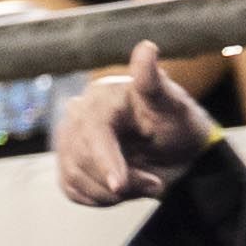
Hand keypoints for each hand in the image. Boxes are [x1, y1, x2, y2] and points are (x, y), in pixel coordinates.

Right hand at [53, 45, 215, 205]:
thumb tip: (147, 48)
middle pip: (81, 159)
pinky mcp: (67, 163)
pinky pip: (72, 190)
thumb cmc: (178, 125)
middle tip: (156, 184)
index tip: (121, 187)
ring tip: (145, 184)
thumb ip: (153, 82)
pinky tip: (123, 190)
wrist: (177, 152)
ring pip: (75, 178)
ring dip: (112, 193)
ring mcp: (68, 139)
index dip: (105, 161)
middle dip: (121, 181)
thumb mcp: (173, 105)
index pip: (94, 132)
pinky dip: (99, 198)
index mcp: (101, 96)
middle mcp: (78, 114)